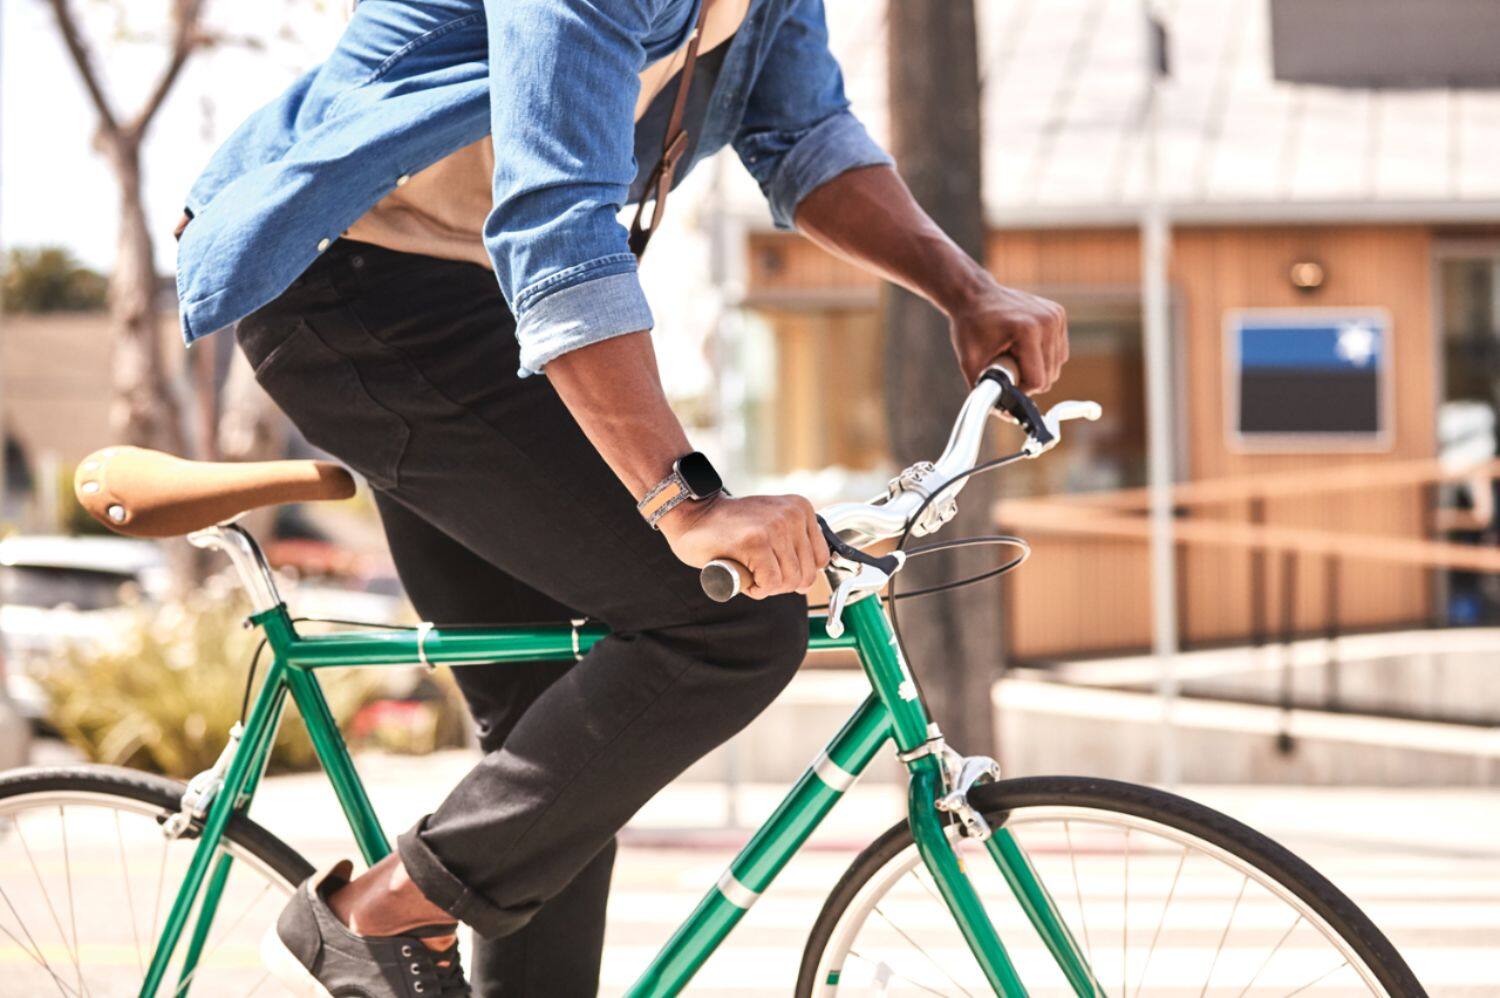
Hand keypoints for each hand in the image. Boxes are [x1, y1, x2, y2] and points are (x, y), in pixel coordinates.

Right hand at [660, 494, 830, 598]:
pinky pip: (771, 583)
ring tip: (748, 569)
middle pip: (806, 574)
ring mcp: (774, 527)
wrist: (692, 515)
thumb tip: (808, 579)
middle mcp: (792, 515)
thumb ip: (794, 541)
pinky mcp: (755, 542)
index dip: (796, 572)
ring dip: (767, 587)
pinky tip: (743, 575)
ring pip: (789, 581)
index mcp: (801, 509)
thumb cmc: (729, 527)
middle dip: (782, 583)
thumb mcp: (773, 523)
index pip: (820, 559)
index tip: (774, 566)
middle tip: (758, 572)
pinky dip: (757, 589)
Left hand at [947, 281, 1068, 391]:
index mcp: (1028, 331)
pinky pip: (1059, 351)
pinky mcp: (1059, 314)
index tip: (1003, 381)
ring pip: (1057, 365)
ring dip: (1037, 368)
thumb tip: (1008, 417)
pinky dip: (1044, 356)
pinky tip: (1024, 347)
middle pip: (1050, 376)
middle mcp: (1048, 321)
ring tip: (1013, 354)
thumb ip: (987, 392)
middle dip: (1028, 379)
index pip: (1037, 381)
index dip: (1020, 389)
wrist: (974, 295)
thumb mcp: (971, 364)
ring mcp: (1056, 316)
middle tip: (1005, 366)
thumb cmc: (970, 328)